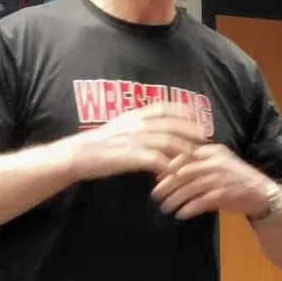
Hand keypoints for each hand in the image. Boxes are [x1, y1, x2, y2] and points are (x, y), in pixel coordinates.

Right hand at [69, 102, 207, 180]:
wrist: (75, 156)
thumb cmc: (94, 146)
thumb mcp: (116, 129)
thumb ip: (133, 128)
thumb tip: (148, 130)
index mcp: (133, 116)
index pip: (163, 108)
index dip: (182, 111)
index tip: (196, 116)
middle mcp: (136, 124)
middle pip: (172, 124)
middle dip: (191, 131)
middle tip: (205, 138)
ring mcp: (134, 139)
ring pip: (168, 142)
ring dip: (184, 149)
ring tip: (197, 157)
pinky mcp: (131, 156)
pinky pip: (157, 160)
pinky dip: (169, 166)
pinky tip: (177, 173)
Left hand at [152, 143, 274, 219]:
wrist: (263, 194)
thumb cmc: (236, 179)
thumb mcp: (219, 164)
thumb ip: (198, 164)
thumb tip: (170, 171)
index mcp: (213, 151)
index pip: (185, 155)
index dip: (168, 167)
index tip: (157, 177)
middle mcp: (216, 162)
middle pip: (184, 172)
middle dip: (167, 184)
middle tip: (155, 194)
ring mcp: (222, 178)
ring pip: (191, 187)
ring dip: (176, 198)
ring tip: (165, 207)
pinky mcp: (226, 194)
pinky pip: (202, 201)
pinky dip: (190, 208)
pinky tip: (181, 214)